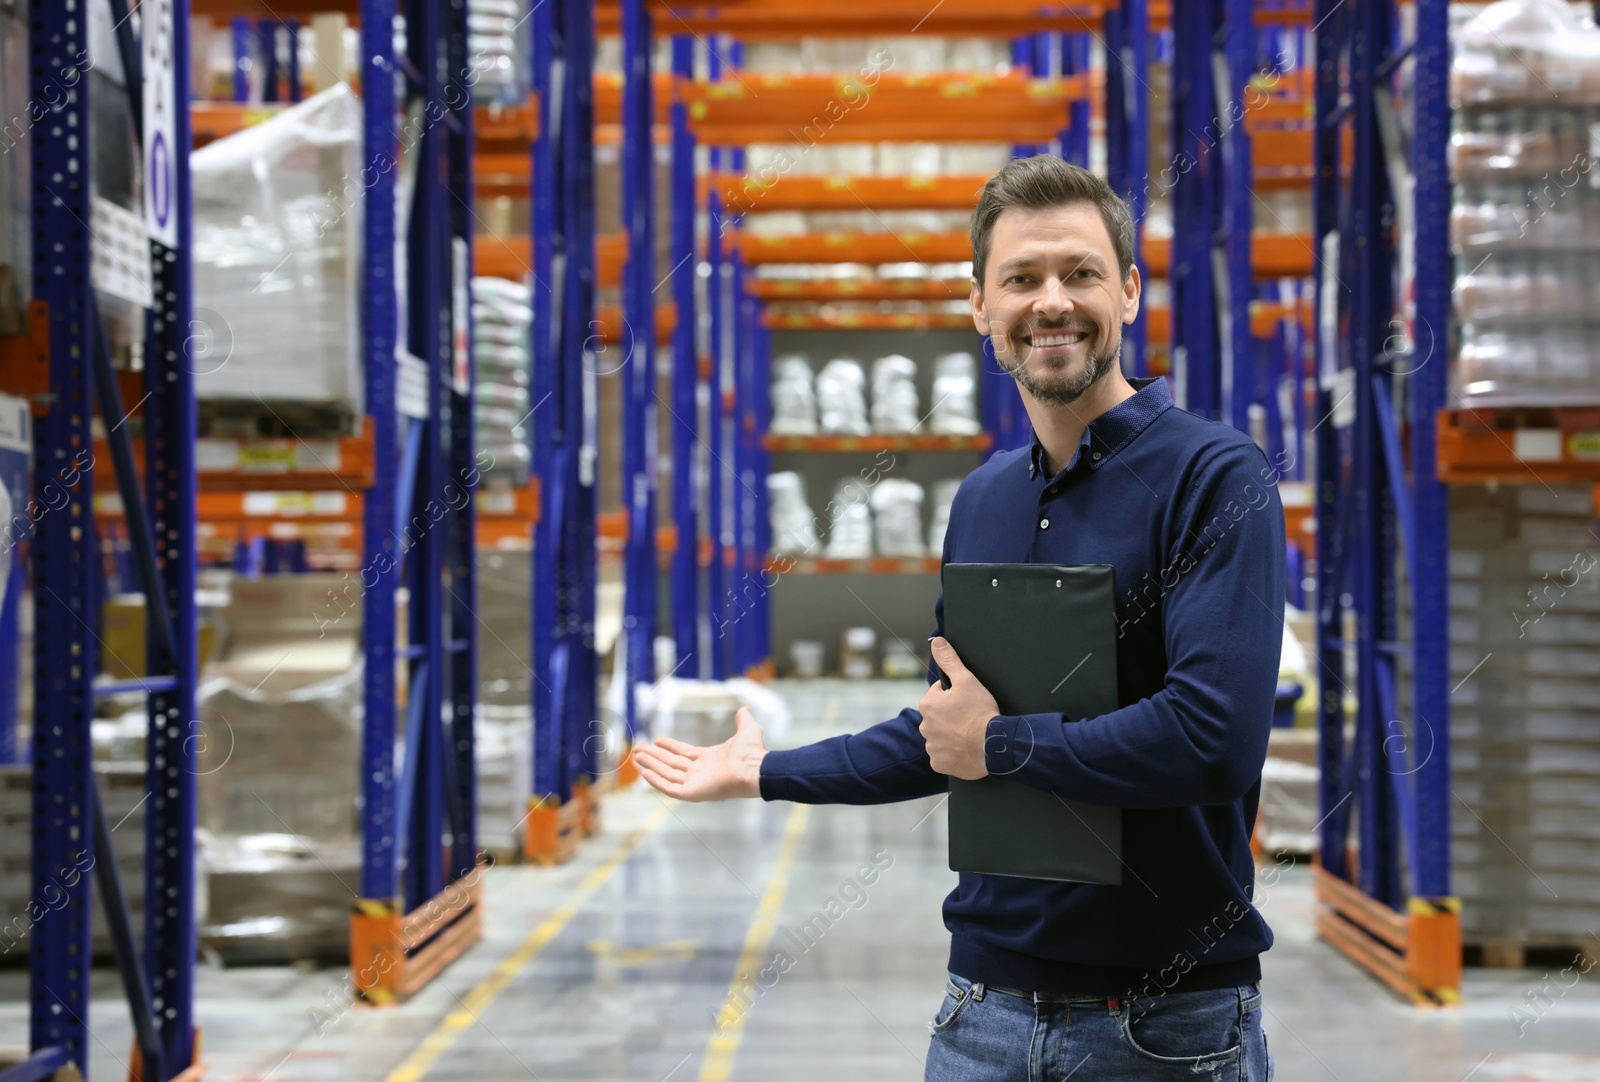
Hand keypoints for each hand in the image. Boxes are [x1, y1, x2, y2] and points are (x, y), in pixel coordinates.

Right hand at [634, 706, 767, 800]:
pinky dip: (656, 781)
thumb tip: (744, 709)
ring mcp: (696, 783)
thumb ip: (743, 720)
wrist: (754, 768)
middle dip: (654, 756)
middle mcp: (700, 771)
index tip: (657, 740)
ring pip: (667, 773)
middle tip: (637, 749)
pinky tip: (644, 773)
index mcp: (710, 759)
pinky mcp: (692, 793)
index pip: (684, 753)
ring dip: (651, 766)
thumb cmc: (752, 752)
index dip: (670, 746)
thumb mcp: (747, 729)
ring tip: (635, 757)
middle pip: (671, 763)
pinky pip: (670, 788)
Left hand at [918, 638, 998, 779]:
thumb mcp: (966, 679)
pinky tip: (966, 750)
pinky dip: (953, 754)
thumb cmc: (979, 711)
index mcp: (928, 704)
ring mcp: (931, 747)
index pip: (939, 695)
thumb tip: (936, 641)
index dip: (955, 696)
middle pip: (938, 717)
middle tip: (970, 718)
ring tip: (970, 735)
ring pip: (941, 736)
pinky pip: (944, 756)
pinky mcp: (939, 764)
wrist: (992, 745)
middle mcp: (924, 726)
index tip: (968, 702)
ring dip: (952, 735)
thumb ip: (949, 660)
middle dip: (951, 716)